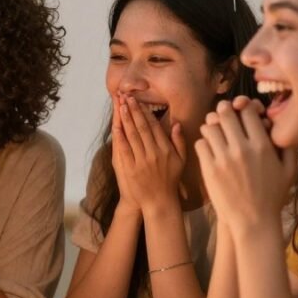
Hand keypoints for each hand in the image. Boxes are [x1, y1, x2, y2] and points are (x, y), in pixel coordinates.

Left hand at [113, 94, 186, 215]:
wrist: (159, 201)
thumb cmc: (170, 179)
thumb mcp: (181, 160)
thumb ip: (180, 141)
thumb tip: (176, 123)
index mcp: (166, 149)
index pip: (154, 126)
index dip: (146, 112)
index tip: (139, 101)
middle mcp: (154, 153)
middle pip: (142, 127)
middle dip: (134, 111)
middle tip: (127, 97)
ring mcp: (142, 161)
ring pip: (133, 135)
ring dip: (126, 119)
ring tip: (120, 105)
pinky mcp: (131, 169)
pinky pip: (125, 149)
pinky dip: (120, 136)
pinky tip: (116, 126)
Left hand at [196, 99, 296, 236]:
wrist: (254, 221)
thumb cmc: (273, 196)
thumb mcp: (290, 171)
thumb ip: (288, 146)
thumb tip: (282, 126)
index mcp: (263, 146)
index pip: (248, 112)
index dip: (243, 107)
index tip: (240, 109)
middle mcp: (242, 149)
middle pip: (226, 115)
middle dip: (223, 110)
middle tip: (222, 111)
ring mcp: (224, 159)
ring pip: (210, 127)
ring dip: (211, 126)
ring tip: (214, 130)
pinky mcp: (209, 169)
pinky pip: (200, 144)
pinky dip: (203, 142)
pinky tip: (209, 147)